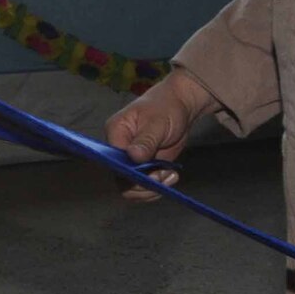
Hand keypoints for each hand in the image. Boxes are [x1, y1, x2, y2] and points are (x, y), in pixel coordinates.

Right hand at [105, 68, 214, 200]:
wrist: (180, 106)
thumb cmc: (166, 107)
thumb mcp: (156, 123)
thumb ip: (145, 141)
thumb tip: (133, 156)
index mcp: (116, 132)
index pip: (114, 161)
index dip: (130, 173)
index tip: (150, 174)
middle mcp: (119, 148)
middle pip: (121, 178)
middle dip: (142, 184)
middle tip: (162, 178)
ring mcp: (131, 159)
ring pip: (132, 186)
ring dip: (152, 188)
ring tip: (170, 176)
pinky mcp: (143, 166)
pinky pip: (144, 184)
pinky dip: (158, 185)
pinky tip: (171, 175)